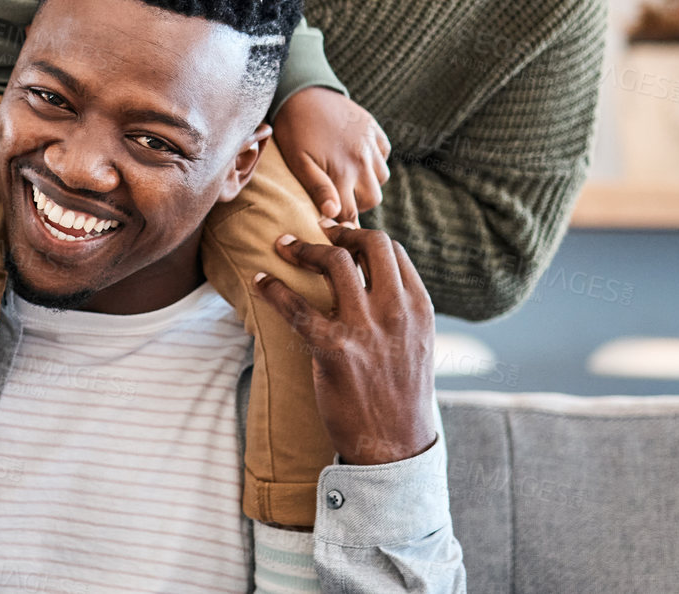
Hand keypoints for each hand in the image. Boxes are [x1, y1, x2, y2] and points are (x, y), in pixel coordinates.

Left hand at [253, 225, 436, 466]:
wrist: (395, 447)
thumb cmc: (400, 394)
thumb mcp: (416, 344)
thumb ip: (399, 307)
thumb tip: (372, 275)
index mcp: (418, 308)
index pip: (392, 250)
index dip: (361, 236)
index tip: (339, 234)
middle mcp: (396, 311)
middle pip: (369, 244)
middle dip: (337, 231)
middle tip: (314, 231)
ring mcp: (365, 329)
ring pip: (334, 261)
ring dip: (303, 248)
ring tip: (283, 246)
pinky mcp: (333, 350)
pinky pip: (296, 306)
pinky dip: (273, 288)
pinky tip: (260, 282)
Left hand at [273, 87, 389, 223]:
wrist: (301, 90)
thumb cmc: (294, 128)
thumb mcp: (298, 160)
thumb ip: (318, 188)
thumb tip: (333, 215)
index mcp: (343, 171)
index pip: (351, 213)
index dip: (340, 220)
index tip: (330, 219)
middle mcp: (363, 159)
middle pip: (372, 199)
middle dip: (355, 202)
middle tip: (336, 194)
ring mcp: (372, 143)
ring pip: (381, 178)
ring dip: (366, 181)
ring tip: (345, 174)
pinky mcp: (375, 129)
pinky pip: (384, 155)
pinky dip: (374, 160)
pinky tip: (355, 155)